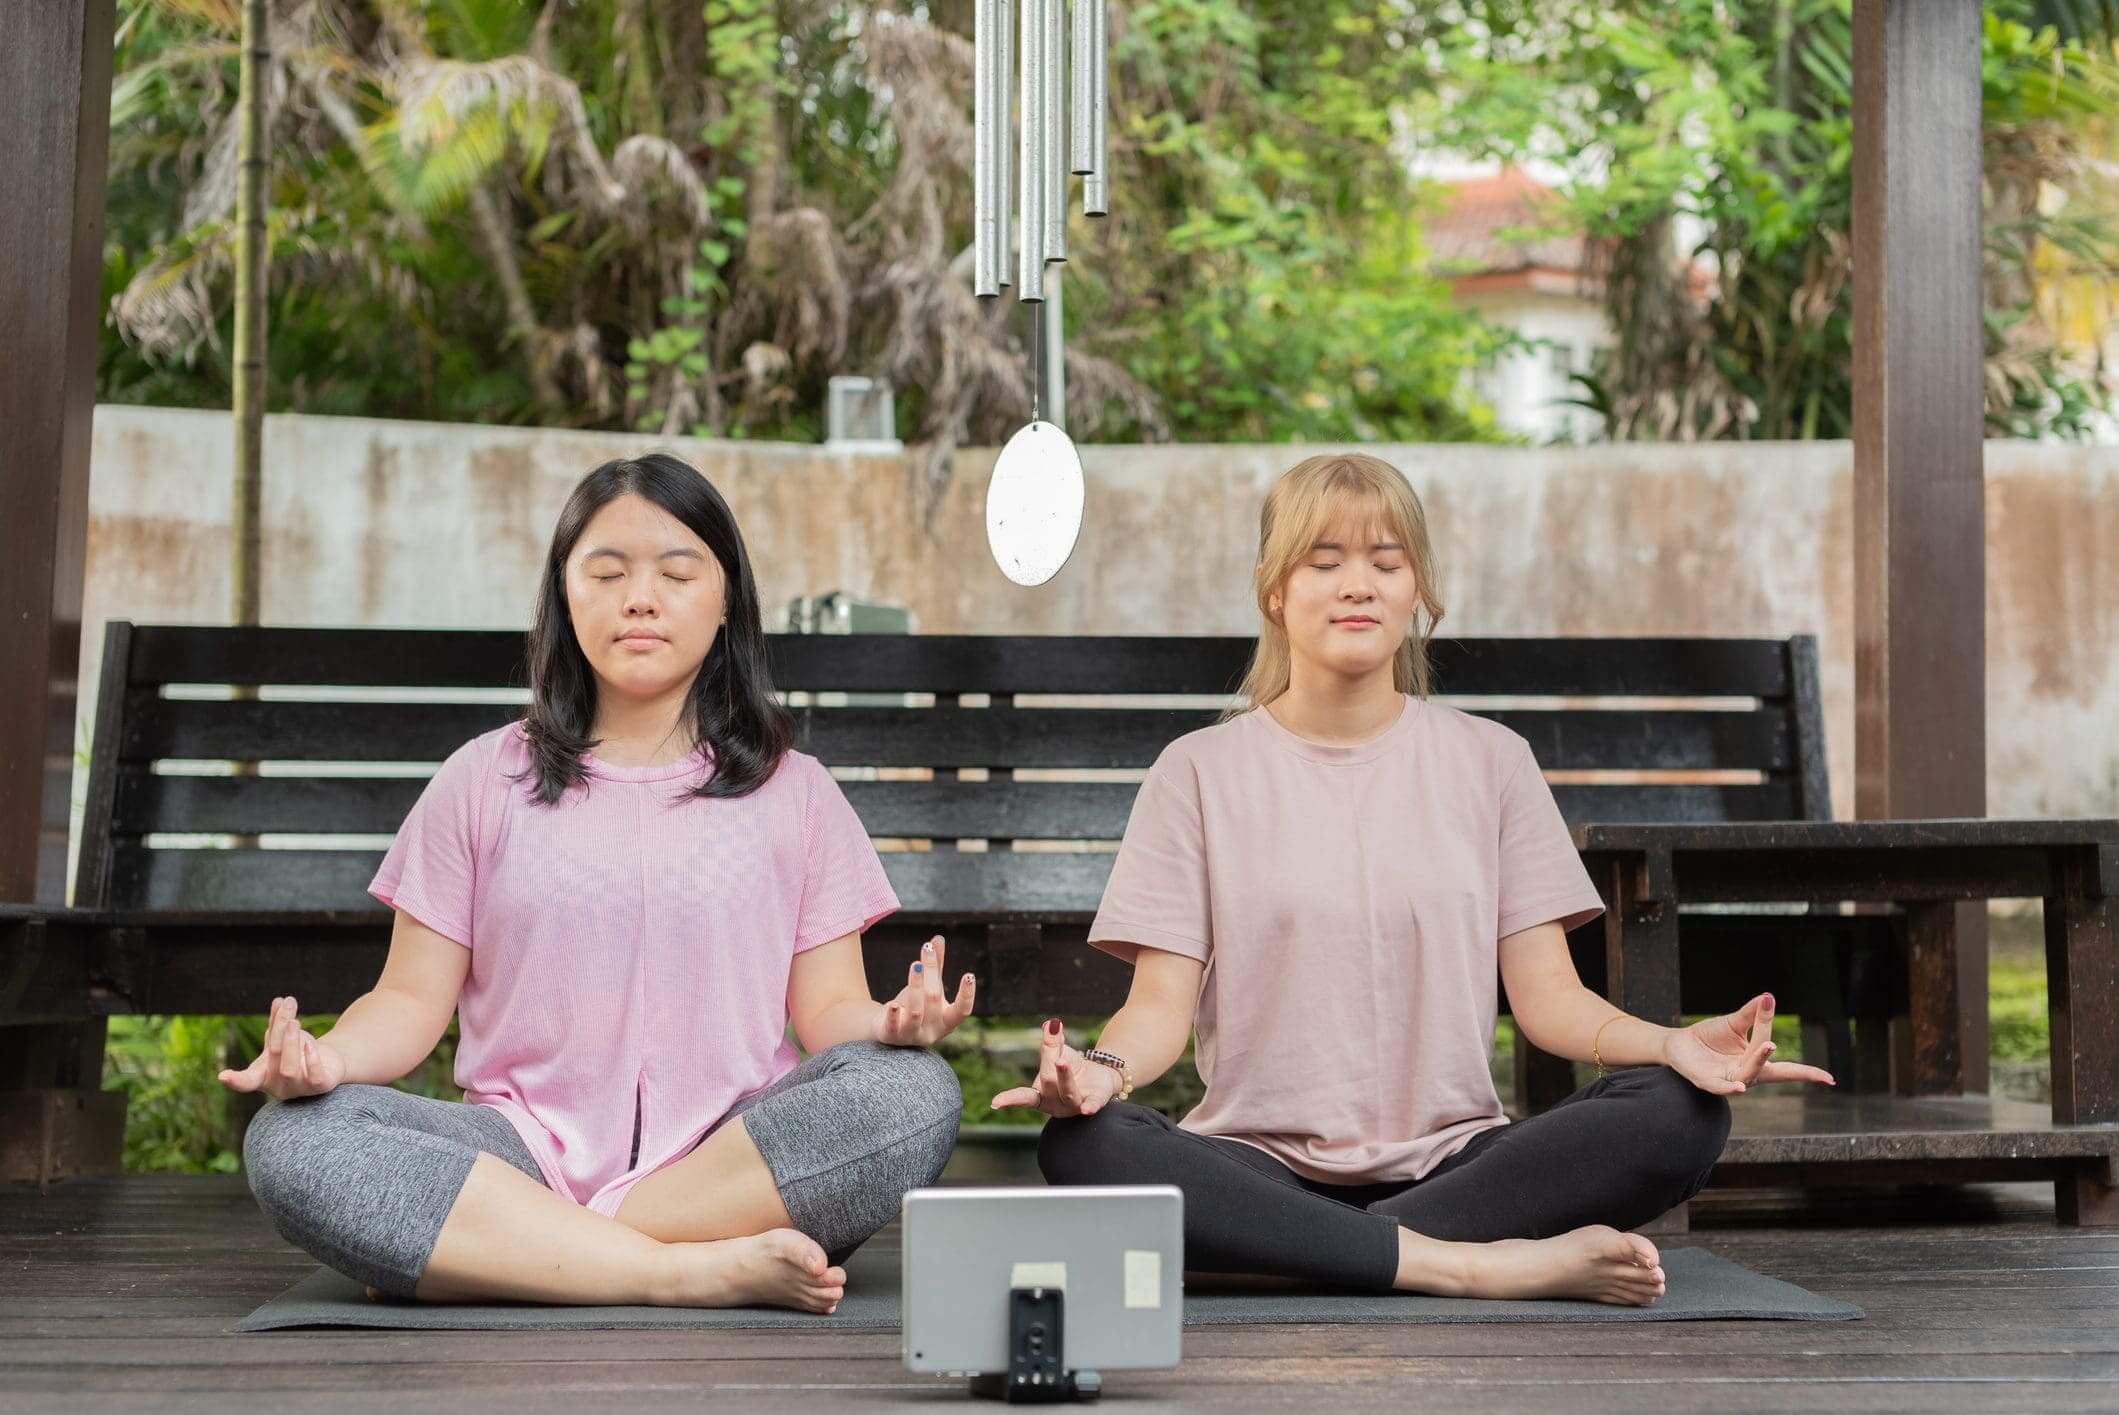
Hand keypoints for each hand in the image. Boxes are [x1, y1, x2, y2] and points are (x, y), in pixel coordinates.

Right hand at [218, 996, 346, 1099]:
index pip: (247, 1081)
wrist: (330, 1064)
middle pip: (274, 1055)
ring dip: (290, 1042)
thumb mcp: (284, 1038)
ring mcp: (299, 1088)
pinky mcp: (321, 1087)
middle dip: (280, 1028)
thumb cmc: (299, 1052)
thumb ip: (278, 1023)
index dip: (235, 1080)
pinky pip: (315, 1077)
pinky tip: (310, 1045)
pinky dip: (312, 1060)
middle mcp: (279, 1086)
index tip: (223, 1076)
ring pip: (289, 1069)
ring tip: (294, 1021)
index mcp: (263, 1076)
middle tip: (288, 1005)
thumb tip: (278, 1000)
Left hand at [872, 936, 975, 1046]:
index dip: (967, 995)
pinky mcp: (892, 1036)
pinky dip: (894, 1016)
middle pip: (934, 999)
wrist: (889, 1030)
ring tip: (915, 964)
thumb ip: (935, 967)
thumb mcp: (929, 988)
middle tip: (926, 948)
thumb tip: (938, 938)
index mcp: (947, 1021)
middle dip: (931, 972)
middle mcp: (932, 1031)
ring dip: (916, 986)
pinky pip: (894, 1026)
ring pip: (916, 1011)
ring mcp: (912, 1035)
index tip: (969, 975)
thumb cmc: (916, 1006)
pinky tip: (892, 1005)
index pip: (962, 1011)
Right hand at [991, 1018, 1122, 1117]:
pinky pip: (1092, 1104)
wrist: (1100, 1079)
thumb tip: (1050, 1024)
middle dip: (1049, 1058)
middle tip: (1052, 1036)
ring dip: (1064, 1076)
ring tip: (1061, 1060)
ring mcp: (1075, 1105)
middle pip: (1048, 1081)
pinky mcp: (1096, 1101)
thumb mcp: (1060, 1054)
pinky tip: (1087, 1109)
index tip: (995, 1103)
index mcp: (1041, 1094)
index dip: (1010, 1099)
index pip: (1024, 1097)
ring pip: (1068, 1092)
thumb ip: (1053, 1044)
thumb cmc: (1073, 1069)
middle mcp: (1056, 1103)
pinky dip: (1089, 1106)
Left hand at [1660, 992, 1834, 1095]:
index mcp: (1757, 1062)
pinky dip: (1730, 1088)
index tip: (1830, 1079)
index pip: (1787, 1069)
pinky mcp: (1707, 1082)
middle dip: (1771, 1058)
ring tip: (1766, 1046)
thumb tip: (1768, 997)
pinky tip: (1740, 1087)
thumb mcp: (1734, 1023)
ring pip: (1746, 1075)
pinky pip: (1721, 1088)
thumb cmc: (1710, 1037)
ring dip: (1756, 1063)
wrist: (1678, 1044)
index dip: (1807, 1074)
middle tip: (1773, 1042)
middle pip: (1766, 1069)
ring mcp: (1727, 1080)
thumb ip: (1753, 1014)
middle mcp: (1746, 1074)